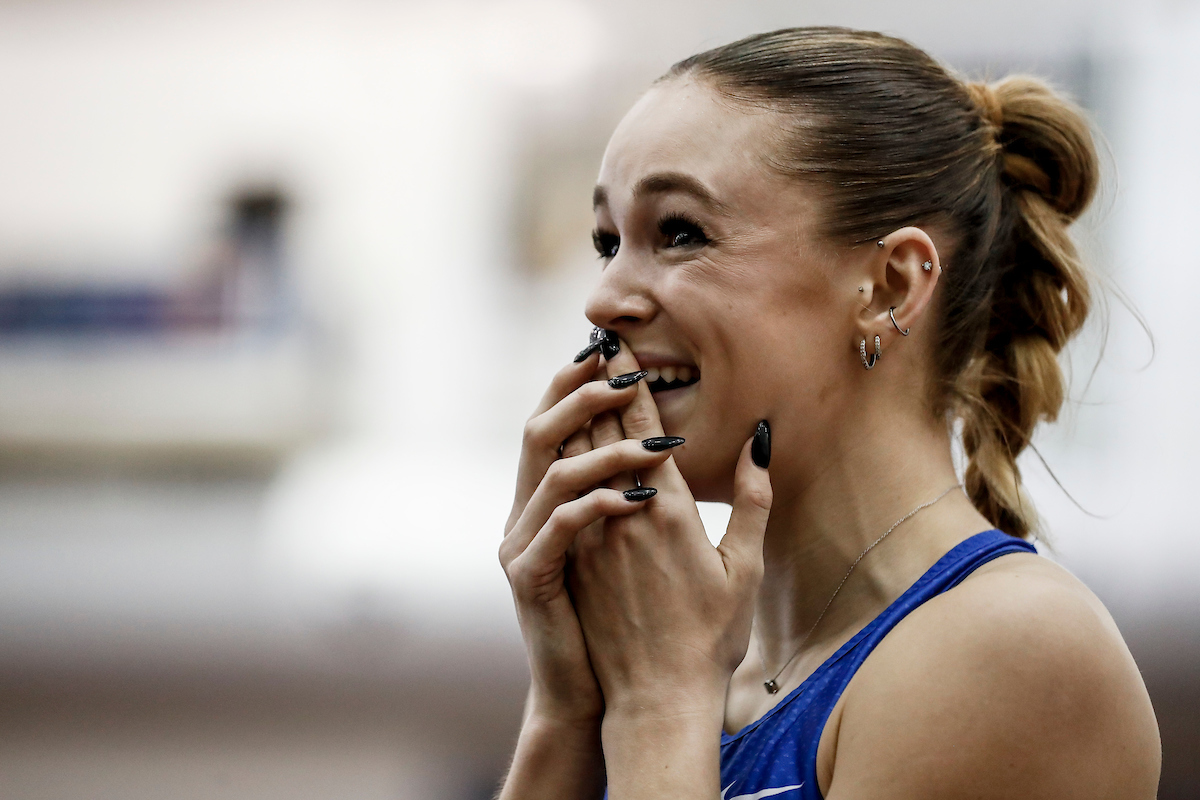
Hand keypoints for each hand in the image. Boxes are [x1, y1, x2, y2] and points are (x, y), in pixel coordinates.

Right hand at [500, 347, 670, 725]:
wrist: (606, 694)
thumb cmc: (639, 622)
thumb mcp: (654, 549)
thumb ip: (675, 490)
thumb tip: (733, 437)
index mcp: (559, 500)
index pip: (568, 424)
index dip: (587, 382)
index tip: (621, 348)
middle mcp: (534, 511)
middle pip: (546, 429)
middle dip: (585, 392)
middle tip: (625, 366)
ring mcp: (526, 542)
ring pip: (553, 470)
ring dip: (605, 448)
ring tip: (655, 442)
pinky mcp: (530, 576)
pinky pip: (560, 526)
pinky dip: (596, 504)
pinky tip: (640, 498)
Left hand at [569, 340, 773, 716]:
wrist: (657, 697)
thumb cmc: (711, 637)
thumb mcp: (745, 568)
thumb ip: (751, 500)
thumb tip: (759, 439)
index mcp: (670, 508)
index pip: (643, 426)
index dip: (628, 380)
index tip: (616, 342)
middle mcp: (624, 512)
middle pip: (602, 431)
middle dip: (596, 383)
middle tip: (588, 343)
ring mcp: (592, 534)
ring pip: (574, 458)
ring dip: (574, 414)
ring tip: (572, 380)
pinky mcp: (574, 558)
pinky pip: (561, 494)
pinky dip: (560, 459)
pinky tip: (557, 442)